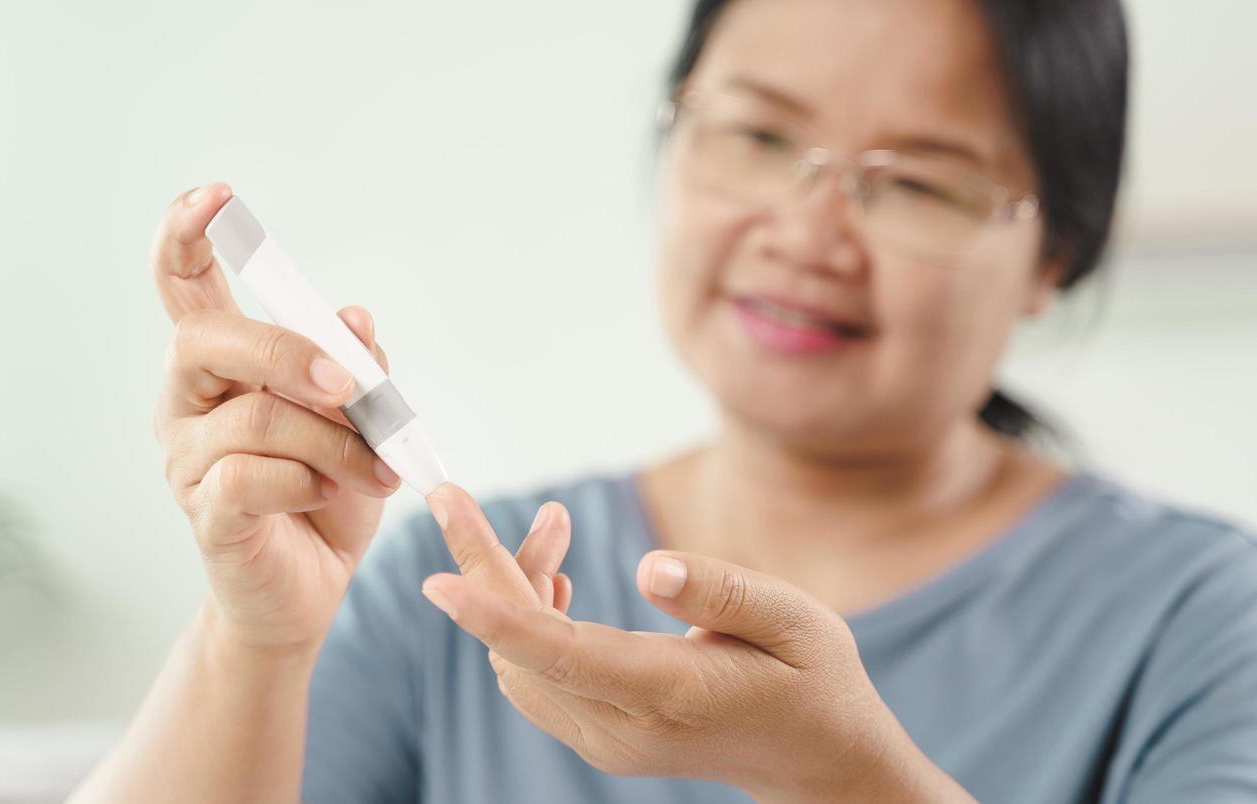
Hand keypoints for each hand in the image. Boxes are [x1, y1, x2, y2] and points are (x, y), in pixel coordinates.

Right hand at [151, 181, 400, 654]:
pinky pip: (252, 478)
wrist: (316, 583)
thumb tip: (354, 316)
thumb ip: (358, 365)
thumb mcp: (362, 418)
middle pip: (207, 339)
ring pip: (255, 417)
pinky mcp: (205, 512)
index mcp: (223, 363)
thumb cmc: (331, 489)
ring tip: (377, 469)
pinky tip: (326, 498)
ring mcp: (186, 458)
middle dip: (289, 354)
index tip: (215, 195)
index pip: (184, 285)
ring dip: (334, 441)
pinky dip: (309, 483)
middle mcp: (188, 401)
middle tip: (353, 387)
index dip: (189, 235)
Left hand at [419, 544, 967, 801]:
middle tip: (465, 497)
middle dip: (488, 567)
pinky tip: (555, 576)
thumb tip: (650, 568)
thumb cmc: (813, 679)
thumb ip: (724, 594)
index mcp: (669, 695)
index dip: (495, 613)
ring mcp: (606, 740)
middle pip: (521, 649)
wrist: (817, 760)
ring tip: (555, 525)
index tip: (439, 578)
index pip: (560, 655)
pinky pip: (536, 675)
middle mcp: (622, 729)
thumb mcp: (795, 622)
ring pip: (519, 660)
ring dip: (511, 587)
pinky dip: (525, 619)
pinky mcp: (599, 736)